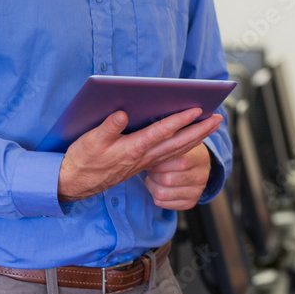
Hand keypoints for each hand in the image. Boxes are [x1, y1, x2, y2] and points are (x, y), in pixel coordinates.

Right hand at [58, 108, 219, 202]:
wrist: (76, 183)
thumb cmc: (83, 160)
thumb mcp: (90, 141)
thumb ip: (107, 128)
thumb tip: (122, 113)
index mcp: (133, 148)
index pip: (162, 132)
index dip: (180, 120)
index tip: (196, 110)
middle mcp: (144, 156)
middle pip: (178, 142)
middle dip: (200, 130)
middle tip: (218, 118)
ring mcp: (146, 162)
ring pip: (178, 149)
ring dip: (197, 137)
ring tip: (212, 126)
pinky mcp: (143, 164)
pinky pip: (171, 155)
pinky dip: (185, 146)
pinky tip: (192, 140)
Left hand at [144, 139, 213, 209]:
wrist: (197, 163)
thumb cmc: (183, 150)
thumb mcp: (180, 139)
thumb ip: (170, 140)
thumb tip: (152, 139)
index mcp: (201, 158)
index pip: (180, 162)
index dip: (160, 162)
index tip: (152, 157)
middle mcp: (202, 176)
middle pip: (168, 180)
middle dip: (153, 173)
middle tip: (151, 167)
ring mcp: (197, 192)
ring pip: (162, 194)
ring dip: (151, 185)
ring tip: (154, 176)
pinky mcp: (190, 203)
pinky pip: (162, 203)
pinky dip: (155, 195)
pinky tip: (159, 186)